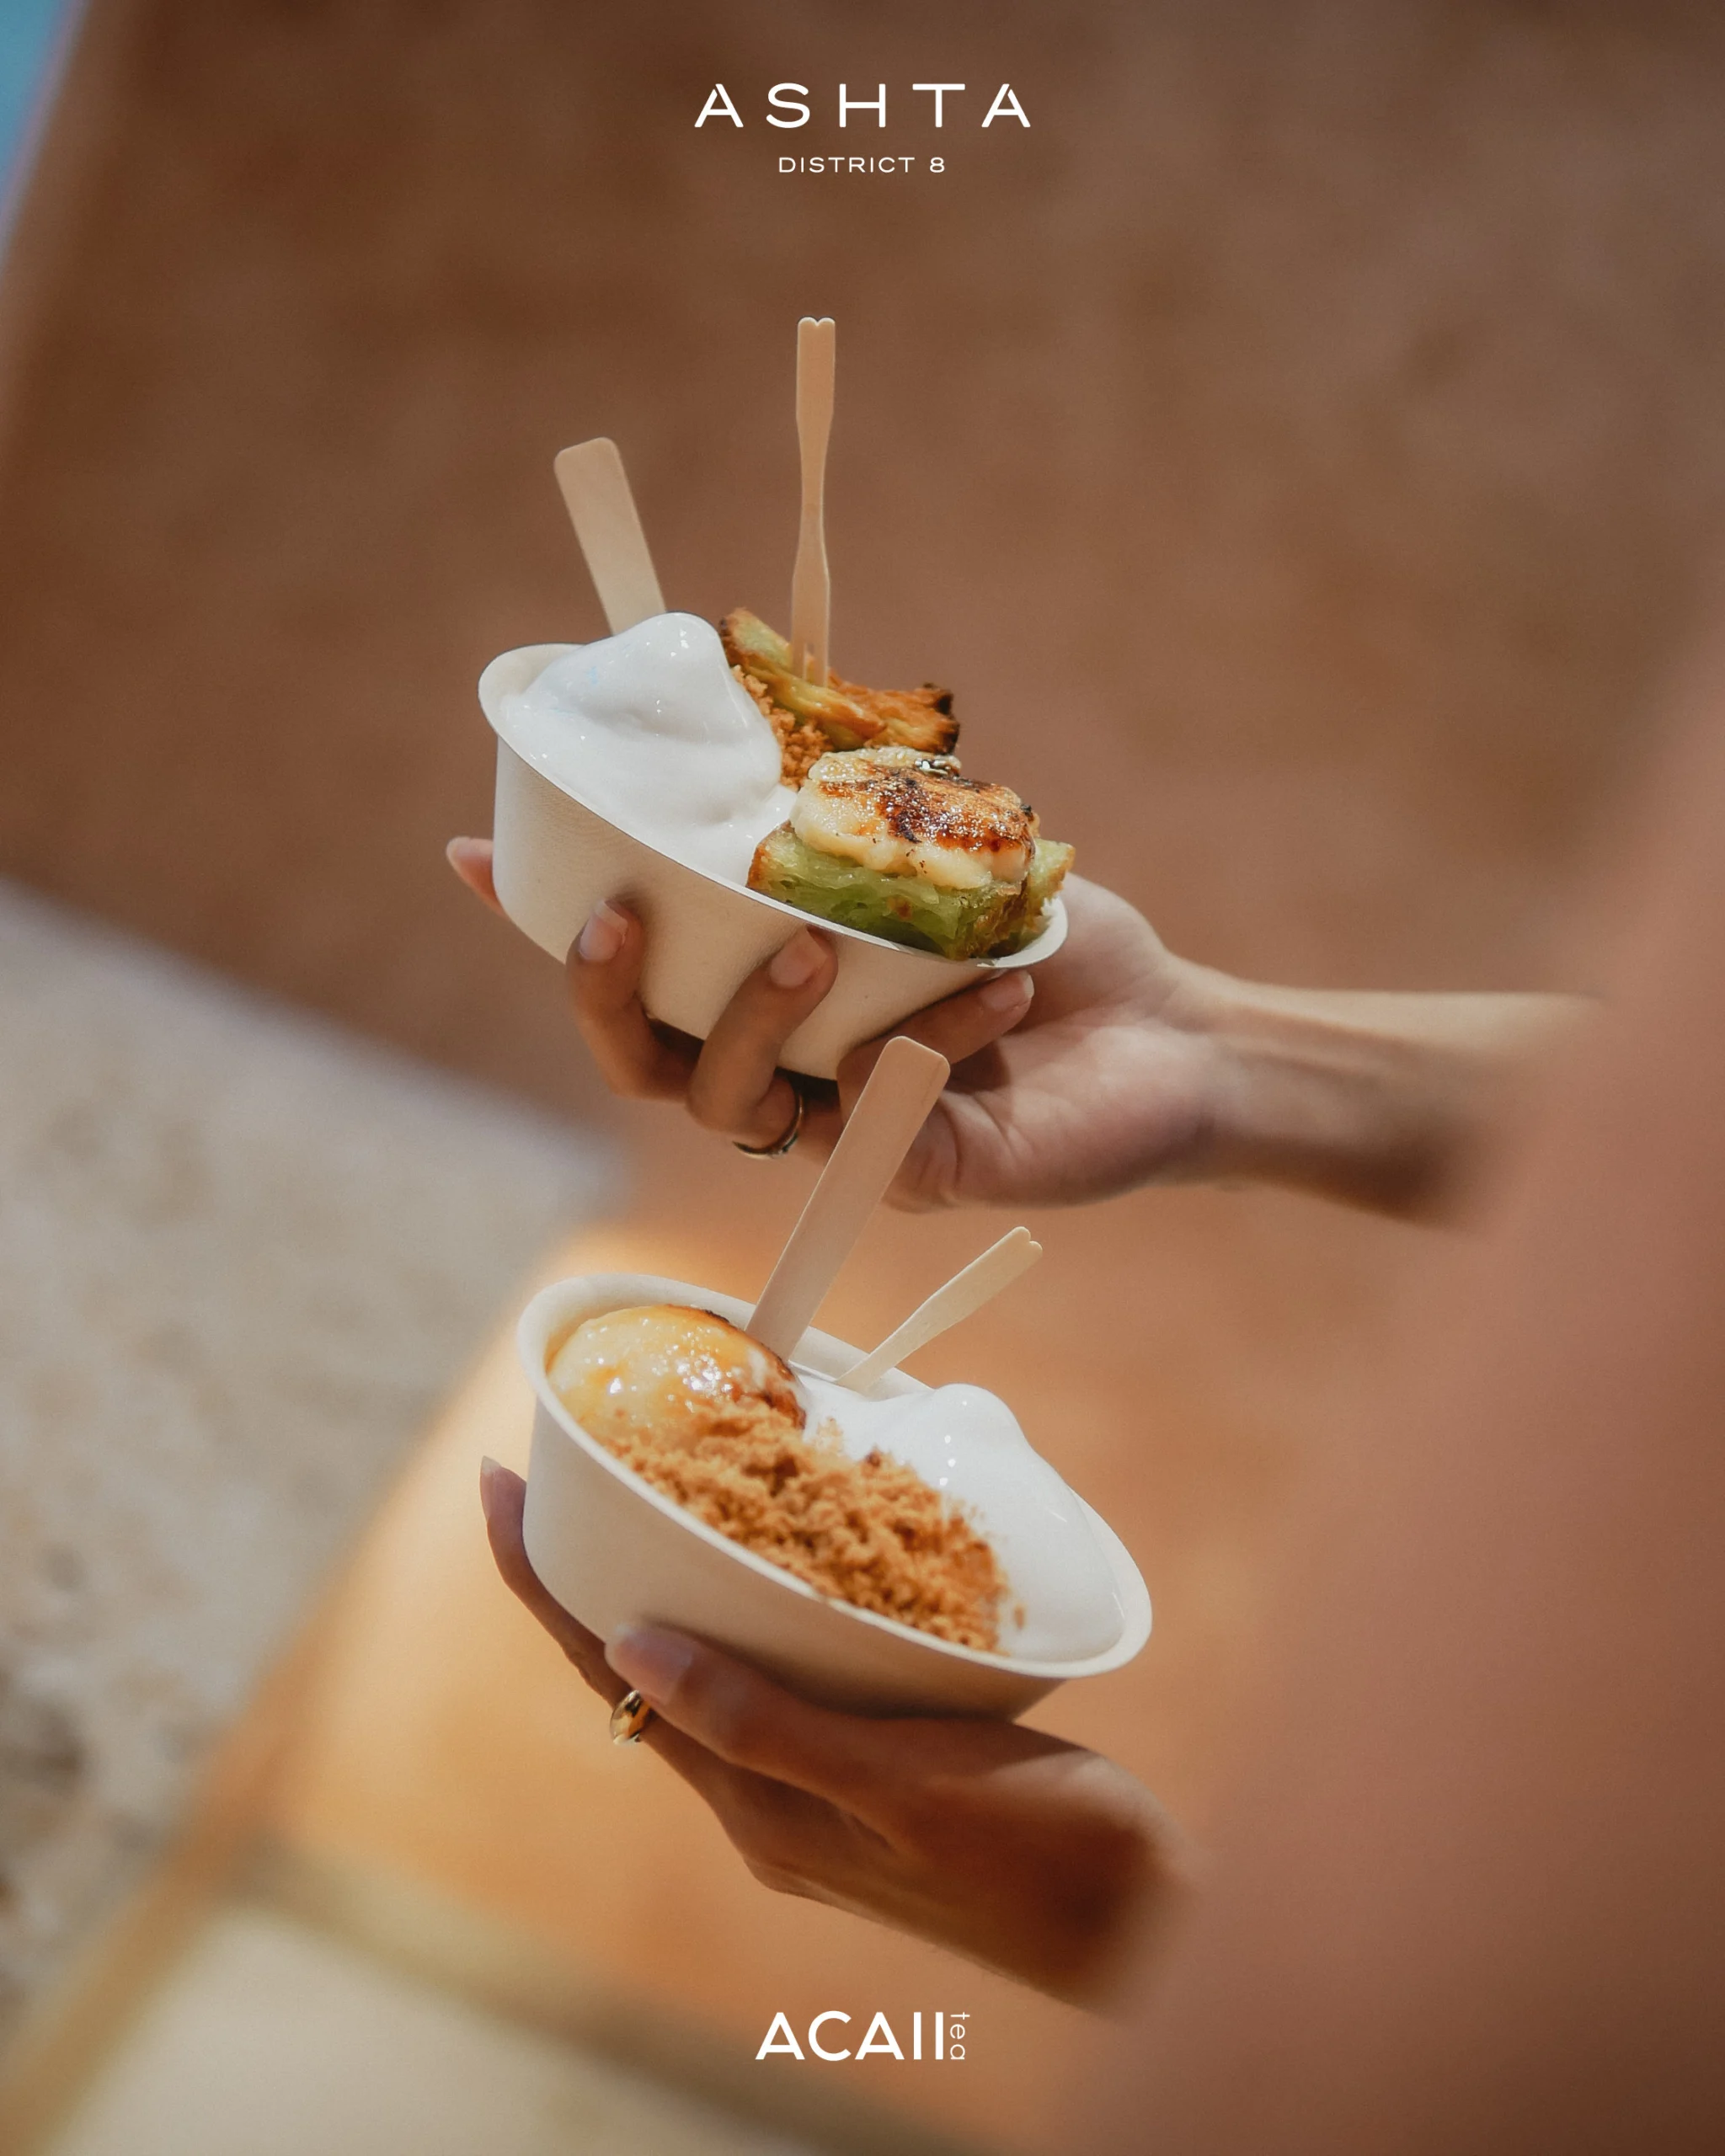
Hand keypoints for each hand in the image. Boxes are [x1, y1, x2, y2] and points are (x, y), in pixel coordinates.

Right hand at [447, 837, 1583, 1215]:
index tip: (468, 850)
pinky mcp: (915, 1175)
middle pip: (642, 1062)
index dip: (545, 922)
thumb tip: (780, 733)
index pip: (635, 971)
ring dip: (751, 1021)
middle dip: (603, 992)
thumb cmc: (1056, 944)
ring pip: (726, 1107)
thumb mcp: (949, 858)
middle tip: (621, 915)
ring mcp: (842, 1132)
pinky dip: (928, 1039)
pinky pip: (873, 1121)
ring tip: (816, 948)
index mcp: (773, 999)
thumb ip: (859, 819)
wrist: (1182, 1039)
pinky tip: (997, 980)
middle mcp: (787, 1073)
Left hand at [480, 1460, 1179, 2004]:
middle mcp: (768, 1804)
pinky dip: (751, 1615)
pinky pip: (779, 1683)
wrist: (1142, 1926)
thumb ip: (765, 1722)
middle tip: (557, 1471)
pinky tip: (779, 1572)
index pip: (612, 1678)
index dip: (542, 1586)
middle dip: (586, 1576)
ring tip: (645, 1501)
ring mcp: (819, 1794)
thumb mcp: (900, 1782)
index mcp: (758, 1807)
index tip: (496, 1485)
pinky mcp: (876, 1776)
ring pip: (709, 1674)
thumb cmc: (1038, 1852)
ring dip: (664, 1590)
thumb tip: (630, 1646)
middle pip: (641, 1672)